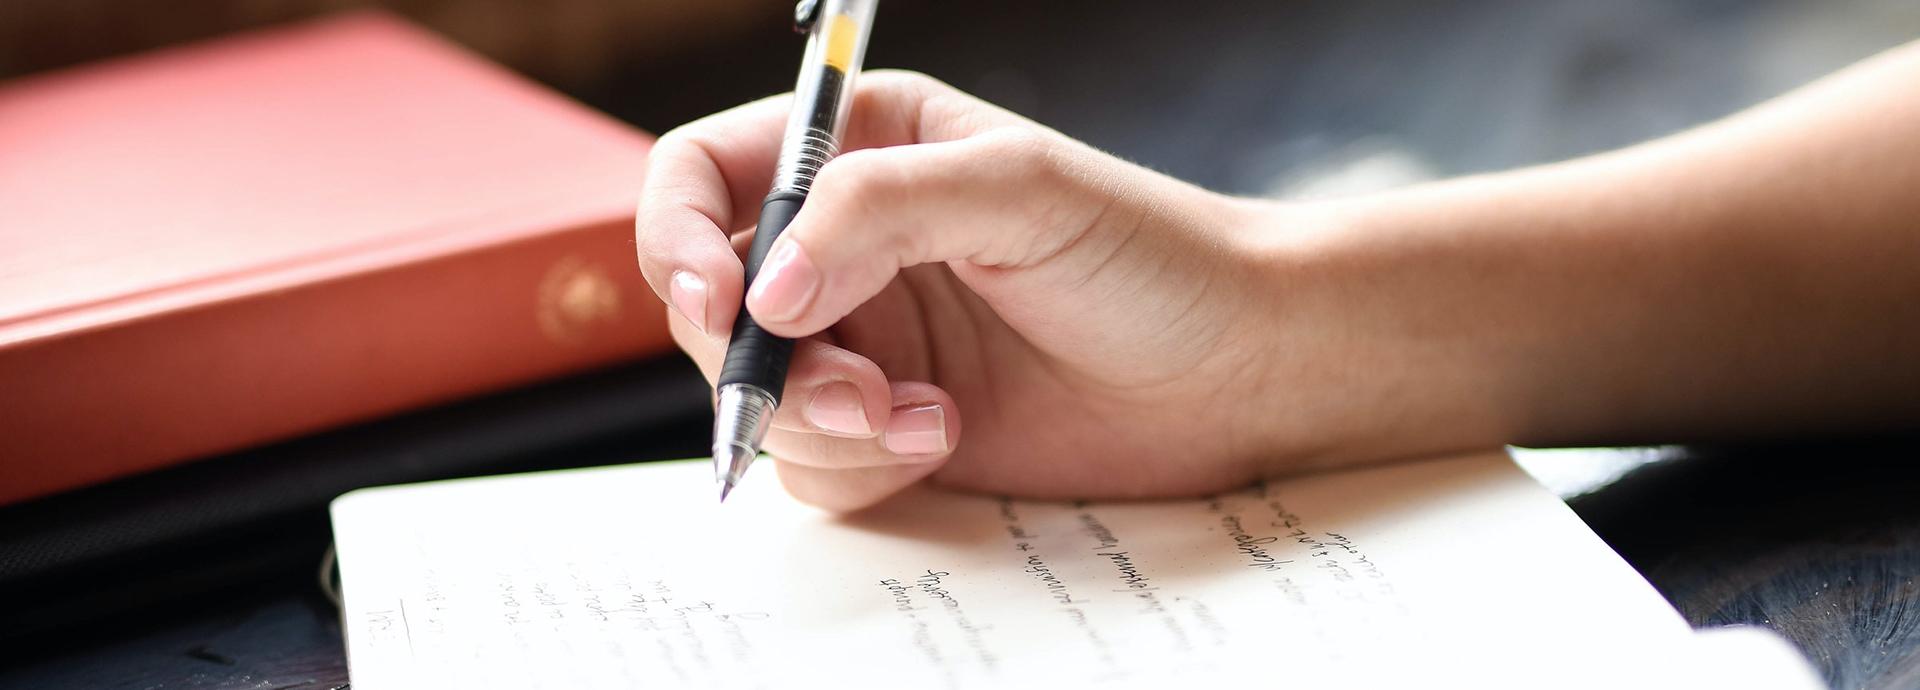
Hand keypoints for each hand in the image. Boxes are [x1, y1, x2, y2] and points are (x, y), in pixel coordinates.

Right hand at [637, 72, 1313, 509]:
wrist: (1238, 369)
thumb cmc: (1151, 254)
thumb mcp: (1019, 191)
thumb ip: (879, 211)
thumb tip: (764, 292)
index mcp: (861, 150)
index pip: (702, 177)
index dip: (678, 237)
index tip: (719, 301)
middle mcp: (845, 244)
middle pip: (712, 304)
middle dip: (761, 361)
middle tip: (853, 388)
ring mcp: (864, 340)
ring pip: (755, 397)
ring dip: (819, 422)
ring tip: (919, 418)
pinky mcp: (888, 427)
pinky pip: (811, 464)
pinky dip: (861, 465)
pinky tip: (944, 438)